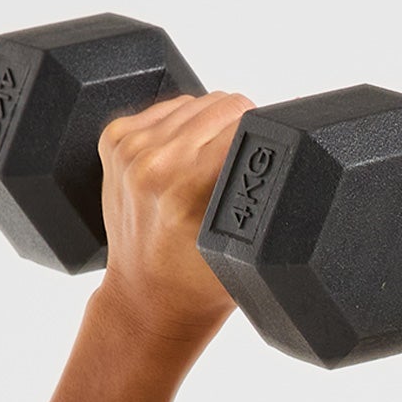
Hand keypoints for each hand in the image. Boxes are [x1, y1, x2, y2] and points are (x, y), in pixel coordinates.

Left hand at [94, 90, 254, 348]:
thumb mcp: (246, 247)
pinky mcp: (115, 140)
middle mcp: (151, 161)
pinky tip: (188, 160)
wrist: (147, 300)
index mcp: (183, 184)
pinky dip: (184, 126)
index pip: (244, 122)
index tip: (269, 158)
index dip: (266, 137)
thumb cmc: (198, 284)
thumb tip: (286, 144)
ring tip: (214, 169)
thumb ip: (262, 194)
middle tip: (243, 169)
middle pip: (222, 105)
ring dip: (212, 127)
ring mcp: (129, 148)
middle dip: (241, 131)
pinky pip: (168, 108)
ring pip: (197, 102)